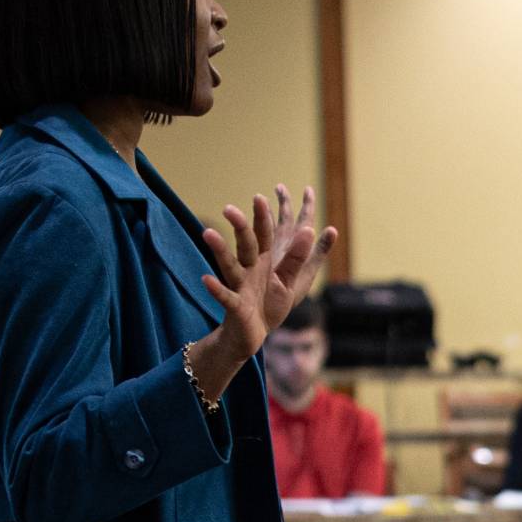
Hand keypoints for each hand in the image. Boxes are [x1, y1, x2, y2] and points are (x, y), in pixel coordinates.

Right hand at [191, 184, 337, 394]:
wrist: (254, 333)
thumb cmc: (272, 303)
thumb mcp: (294, 281)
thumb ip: (302, 257)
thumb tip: (315, 228)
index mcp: (268, 260)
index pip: (271, 231)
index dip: (273, 212)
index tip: (278, 188)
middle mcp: (252, 268)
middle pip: (248, 243)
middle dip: (244, 224)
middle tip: (234, 206)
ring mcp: (241, 285)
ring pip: (230, 264)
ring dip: (219, 249)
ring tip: (207, 233)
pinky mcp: (235, 305)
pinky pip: (225, 296)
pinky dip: (216, 289)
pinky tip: (206, 280)